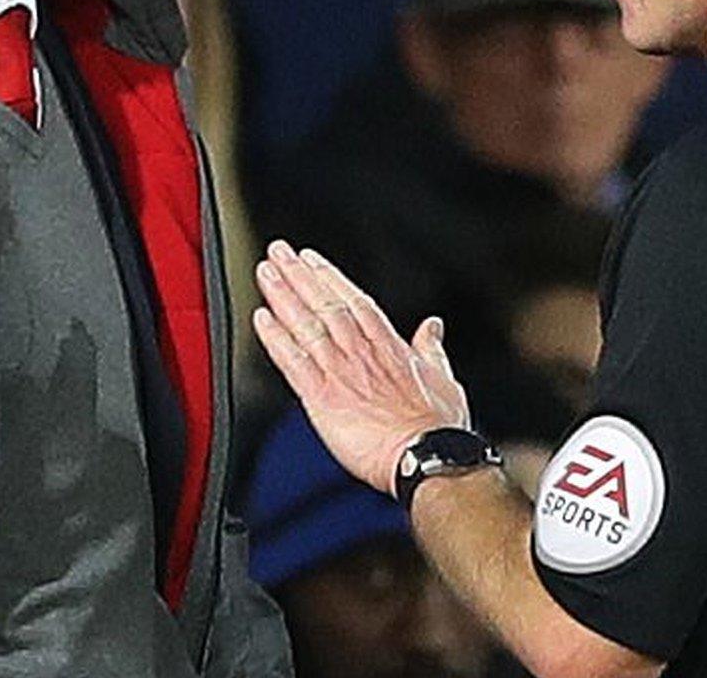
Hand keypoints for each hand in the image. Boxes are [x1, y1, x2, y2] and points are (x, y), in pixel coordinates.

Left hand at [251, 240, 469, 495]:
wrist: (427, 455)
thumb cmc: (438, 427)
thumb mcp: (445, 378)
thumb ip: (431, 348)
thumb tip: (433, 326)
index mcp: (388, 345)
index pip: (353, 300)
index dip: (329, 277)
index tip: (310, 259)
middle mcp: (360, 352)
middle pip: (324, 303)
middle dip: (299, 275)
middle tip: (277, 251)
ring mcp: (339, 371)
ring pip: (306, 324)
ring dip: (283, 296)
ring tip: (265, 272)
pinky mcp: (322, 396)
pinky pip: (293, 361)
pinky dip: (276, 339)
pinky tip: (261, 319)